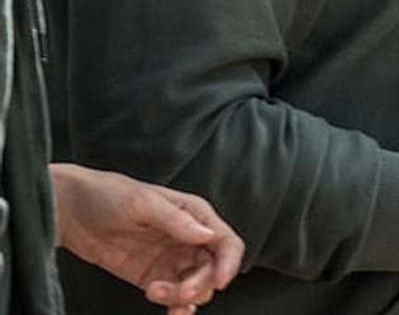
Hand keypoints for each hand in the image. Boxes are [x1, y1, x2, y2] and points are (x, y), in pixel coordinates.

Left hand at [51, 164, 243, 314]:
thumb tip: (208, 235)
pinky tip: (169, 313)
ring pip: (194, 286)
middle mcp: (188, 238)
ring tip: (155, 293)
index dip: (229, 263)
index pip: (226, 242)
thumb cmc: (107, 194)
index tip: (220, 282)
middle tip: (181, 293)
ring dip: (182, 297)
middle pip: (212, 270)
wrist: (69, 210)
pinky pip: (172, 297)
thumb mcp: (142, 202)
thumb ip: (176, 220)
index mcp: (194, 214)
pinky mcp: (151, 276)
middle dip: (200, 284)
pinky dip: (175, 307)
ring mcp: (169, 259)